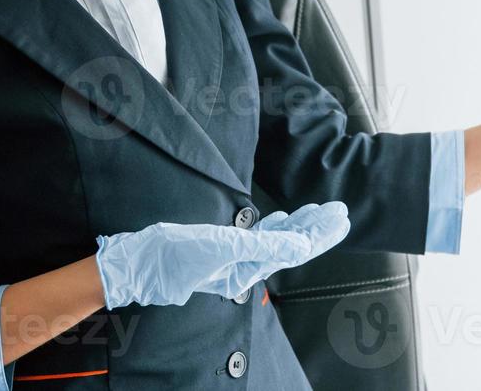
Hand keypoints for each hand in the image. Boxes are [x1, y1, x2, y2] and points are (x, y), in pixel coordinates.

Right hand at [95, 201, 349, 309]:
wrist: (140, 262)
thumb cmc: (177, 256)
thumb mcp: (223, 248)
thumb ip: (264, 247)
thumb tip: (302, 248)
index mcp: (250, 269)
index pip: (295, 250)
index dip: (319, 233)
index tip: (339, 217)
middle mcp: (247, 265)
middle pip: (291, 245)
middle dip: (317, 228)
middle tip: (340, 211)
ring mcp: (235, 256)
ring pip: (277, 239)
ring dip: (300, 225)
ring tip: (321, 211)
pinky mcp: (222, 247)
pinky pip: (257, 236)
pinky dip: (273, 226)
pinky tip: (284, 217)